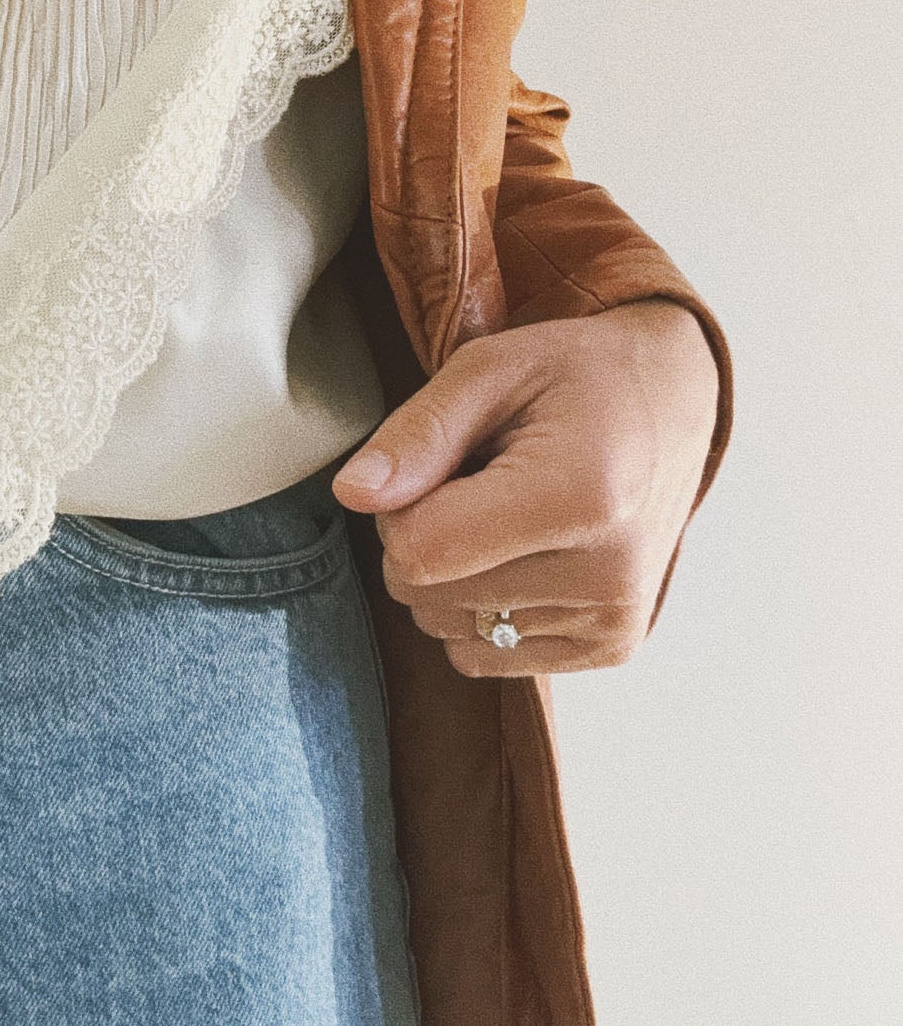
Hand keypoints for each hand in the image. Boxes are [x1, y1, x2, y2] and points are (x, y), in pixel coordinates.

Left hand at [331, 298, 719, 674]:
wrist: (673, 402)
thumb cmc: (576, 375)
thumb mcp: (489, 369)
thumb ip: (417, 433)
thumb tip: (353, 495)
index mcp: (579, 497)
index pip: (419, 550)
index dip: (396, 506)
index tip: (435, 463)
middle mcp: (607, 575)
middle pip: (427, 595)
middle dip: (423, 534)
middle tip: (474, 479)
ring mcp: (614, 620)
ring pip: (449, 628)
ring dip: (454, 572)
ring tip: (508, 509)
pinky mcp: (612, 647)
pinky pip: (486, 655)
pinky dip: (481, 606)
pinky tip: (524, 550)